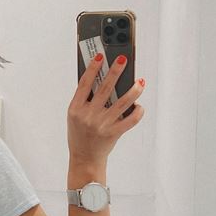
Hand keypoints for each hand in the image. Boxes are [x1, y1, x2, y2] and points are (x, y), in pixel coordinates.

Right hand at [67, 53, 145, 180]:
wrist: (84, 159)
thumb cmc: (79, 134)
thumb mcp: (75, 115)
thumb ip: (85, 99)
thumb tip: (102, 78)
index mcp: (76, 109)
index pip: (84, 83)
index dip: (92, 68)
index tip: (100, 56)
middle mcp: (89, 115)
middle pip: (105, 88)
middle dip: (115, 71)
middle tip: (123, 59)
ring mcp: (102, 125)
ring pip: (122, 103)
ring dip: (133, 90)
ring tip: (140, 81)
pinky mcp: (114, 133)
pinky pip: (130, 120)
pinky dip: (137, 112)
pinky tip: (139, 104)